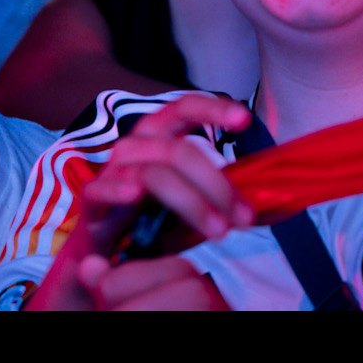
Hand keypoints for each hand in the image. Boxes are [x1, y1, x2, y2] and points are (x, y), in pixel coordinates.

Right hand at [26, 93, 251, 309]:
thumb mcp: (196, 210)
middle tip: (243, 219)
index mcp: (159, 139)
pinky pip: (100, 189)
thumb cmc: (154, 222)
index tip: (244, 120)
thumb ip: (226, 204)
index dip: (212, 108)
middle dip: (217, 185)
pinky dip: (118, 190)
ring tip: (218, 232)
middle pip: (178, 151)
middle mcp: (135, 147)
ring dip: (191, 202)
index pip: (182, 110)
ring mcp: (111, 171)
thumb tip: (271, 208)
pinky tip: (135, 197)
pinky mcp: (91, 200)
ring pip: (153, 174)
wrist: (108, 254)